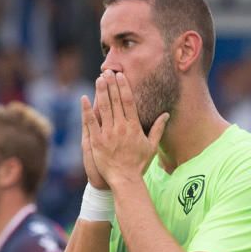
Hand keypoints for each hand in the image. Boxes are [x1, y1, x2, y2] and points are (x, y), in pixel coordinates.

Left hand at [84, 70, 168, 189]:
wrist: (125, 180)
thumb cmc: (139, 164)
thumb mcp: (151, 146)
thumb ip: (158, 129)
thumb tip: (166, 115)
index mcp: (134, 127)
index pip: (129, 102)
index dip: (124, 87)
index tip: (120, 76)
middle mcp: (121, 128)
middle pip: (115, 101)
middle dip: (111, 85)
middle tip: (108, 72)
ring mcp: (108, 134)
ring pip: (103, 108)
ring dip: (101, 92)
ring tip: (99, 79)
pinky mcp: (97, 141)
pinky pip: (91, 122)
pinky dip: (87, 110)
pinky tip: (84, 98)